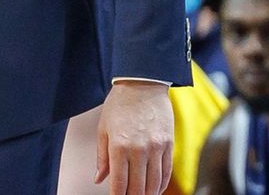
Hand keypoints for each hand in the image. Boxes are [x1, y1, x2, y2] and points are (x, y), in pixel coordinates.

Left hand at [95, 80, 173, 194]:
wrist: (143, 84)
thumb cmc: (119, 105)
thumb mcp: (104, 129)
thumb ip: (102, 156)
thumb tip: (99, 179)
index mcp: (119, 146)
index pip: (119, 182)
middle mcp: (139, 149)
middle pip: (138, 187)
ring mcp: (156, 148)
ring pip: (154, 183)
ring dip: (148, 194)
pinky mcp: (169, 144)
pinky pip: (167, 172)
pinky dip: (161, 184)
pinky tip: (155, 190)